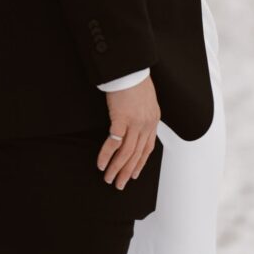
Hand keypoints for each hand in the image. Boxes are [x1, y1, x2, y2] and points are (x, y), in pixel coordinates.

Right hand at [97, 75, 160, 190]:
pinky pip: (114, 142)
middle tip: (118, 184)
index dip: (140, 164)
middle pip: (137, 155)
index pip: (148, 149)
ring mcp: (135, 123)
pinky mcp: (121, 119)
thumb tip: (137, 122)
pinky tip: (100, 163)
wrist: (130, 69)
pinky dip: (106, 155)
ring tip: (108, 178)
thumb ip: (143, 113)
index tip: (133, 175)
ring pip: (126, 153)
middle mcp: (146, 125)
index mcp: (153, 120)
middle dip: (127, 172)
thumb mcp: (146, 99)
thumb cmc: (136, 79)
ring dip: (116, 168)